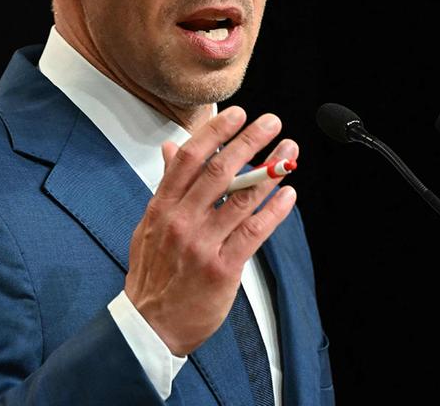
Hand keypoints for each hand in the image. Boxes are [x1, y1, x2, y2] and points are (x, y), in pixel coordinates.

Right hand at [124, 106, 297, 355]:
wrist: (150, 325)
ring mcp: (202, 244)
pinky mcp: (223, 268)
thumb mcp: (150, 224)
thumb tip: (172, 148)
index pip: (190, 158)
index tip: (238, 114)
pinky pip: (254, 232)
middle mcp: (181, 221)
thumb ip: (166, 185)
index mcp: (162, 206)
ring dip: (270, 171)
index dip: (216, 132)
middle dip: (250, 141)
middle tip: (271, 123)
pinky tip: (288, 194)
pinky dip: (274, 210)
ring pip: (242, 198)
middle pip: (219, 170)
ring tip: (289, 153)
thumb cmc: (153, 274)